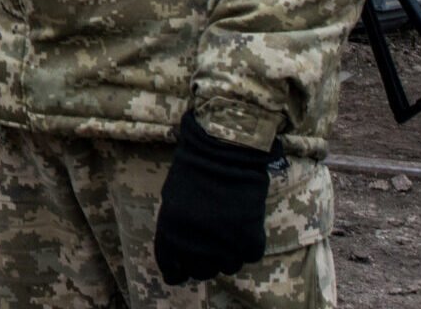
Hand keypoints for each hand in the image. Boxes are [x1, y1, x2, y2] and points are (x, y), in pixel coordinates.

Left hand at [154, 111, 273, 284]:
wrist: (224, 149)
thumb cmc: (193, 168)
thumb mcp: (172, 199)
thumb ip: (174, 229)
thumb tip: (177, 254)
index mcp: (170, 232)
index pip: (170, 267)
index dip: (175, 271)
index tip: (180, 271)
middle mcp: (195, 245)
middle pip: (200, 271)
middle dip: (202, 262)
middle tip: (208, 248)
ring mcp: (225, 244)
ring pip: (226, 267)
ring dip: (226, 255)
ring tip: (227, 234)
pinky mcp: (250, 239)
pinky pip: (249, 256)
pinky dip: (247, 246)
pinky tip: (243, 229)